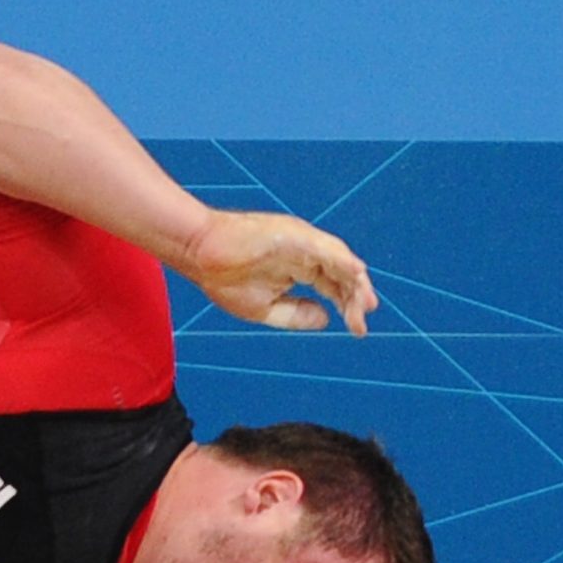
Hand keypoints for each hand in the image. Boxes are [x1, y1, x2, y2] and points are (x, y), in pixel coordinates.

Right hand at [181, 210, 378, 335]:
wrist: (199, 254)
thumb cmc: (223, 277)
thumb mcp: (265, 308)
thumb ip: (296, 315)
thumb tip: (325, 320)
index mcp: (300, 269)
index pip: (334, 286)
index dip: (348, 305)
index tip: (357, 328)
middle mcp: (307, 254)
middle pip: (343, 275)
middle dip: (356, 297)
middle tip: (362, 321)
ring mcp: (303, 243)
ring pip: (340, 261)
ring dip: (355, 283)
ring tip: (364, 304)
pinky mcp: (295, 235)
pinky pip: (326, 248)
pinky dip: (343, 260)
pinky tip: (355, 274)